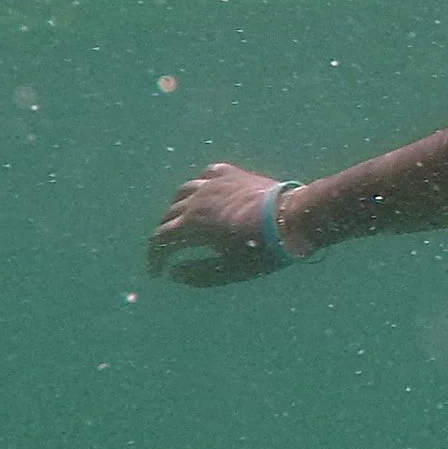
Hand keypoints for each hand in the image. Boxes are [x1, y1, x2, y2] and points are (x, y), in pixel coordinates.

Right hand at [146, 163, 299, 287]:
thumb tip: (172, 272)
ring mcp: (214, 183)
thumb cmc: (261, 250)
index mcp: (191, 224)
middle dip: (164, 235)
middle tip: (168, 251)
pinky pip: (207, 174)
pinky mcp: (233, 174)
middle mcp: (197, 200)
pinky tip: (205, 192)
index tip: (157, 272)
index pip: (160, 240)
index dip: (155, 258)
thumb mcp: (228, 270)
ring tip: (180, 220)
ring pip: (183, 192)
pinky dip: (200, 185)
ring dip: (177, 208)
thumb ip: (197, 274)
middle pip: (168, 216)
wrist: (292, 218)